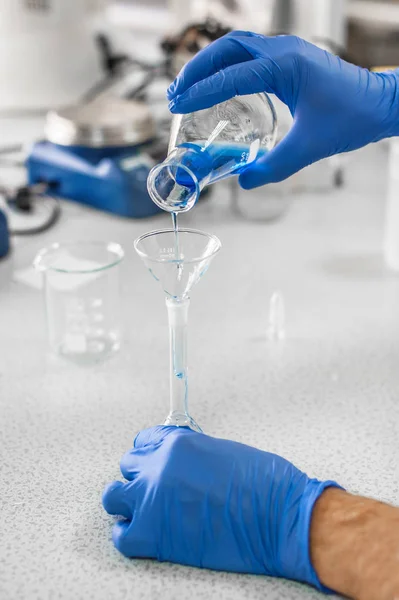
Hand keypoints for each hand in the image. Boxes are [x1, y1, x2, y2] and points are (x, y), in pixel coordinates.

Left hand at [103, 426, 338, 590]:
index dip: (149, 453)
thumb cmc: (263, 484)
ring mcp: (152, 501)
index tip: (153, 461)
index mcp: (178, 444)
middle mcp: (159, 467)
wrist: (279, 518)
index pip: (144, 441)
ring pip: (114, 496)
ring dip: (127, 502)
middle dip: (141, 476)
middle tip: (156, 488)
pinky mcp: (154, 536)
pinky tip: (143, 534)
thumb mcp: (223, 452)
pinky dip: (128, 534)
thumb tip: (180, 464)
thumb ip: (192, 454)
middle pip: (129, 467)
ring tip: (144, 510)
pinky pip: (121, 535)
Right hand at [166, 32, 398, 187]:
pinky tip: (220, 84)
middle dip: (197, 68)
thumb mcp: (309, 148)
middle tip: (176, 92)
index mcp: (284, 66)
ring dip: (210, 63)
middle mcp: (283, 50)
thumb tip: (244, 180)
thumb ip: (274, 167)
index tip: (177, 105)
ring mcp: (287, 51)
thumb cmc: (352, 118)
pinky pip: (251, 54)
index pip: (230, 75)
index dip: (200, 91)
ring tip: (189, 86)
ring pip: (237, 47)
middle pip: (226, 48)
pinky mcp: (291, 59)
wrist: (380, 104)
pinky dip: (228, 65)